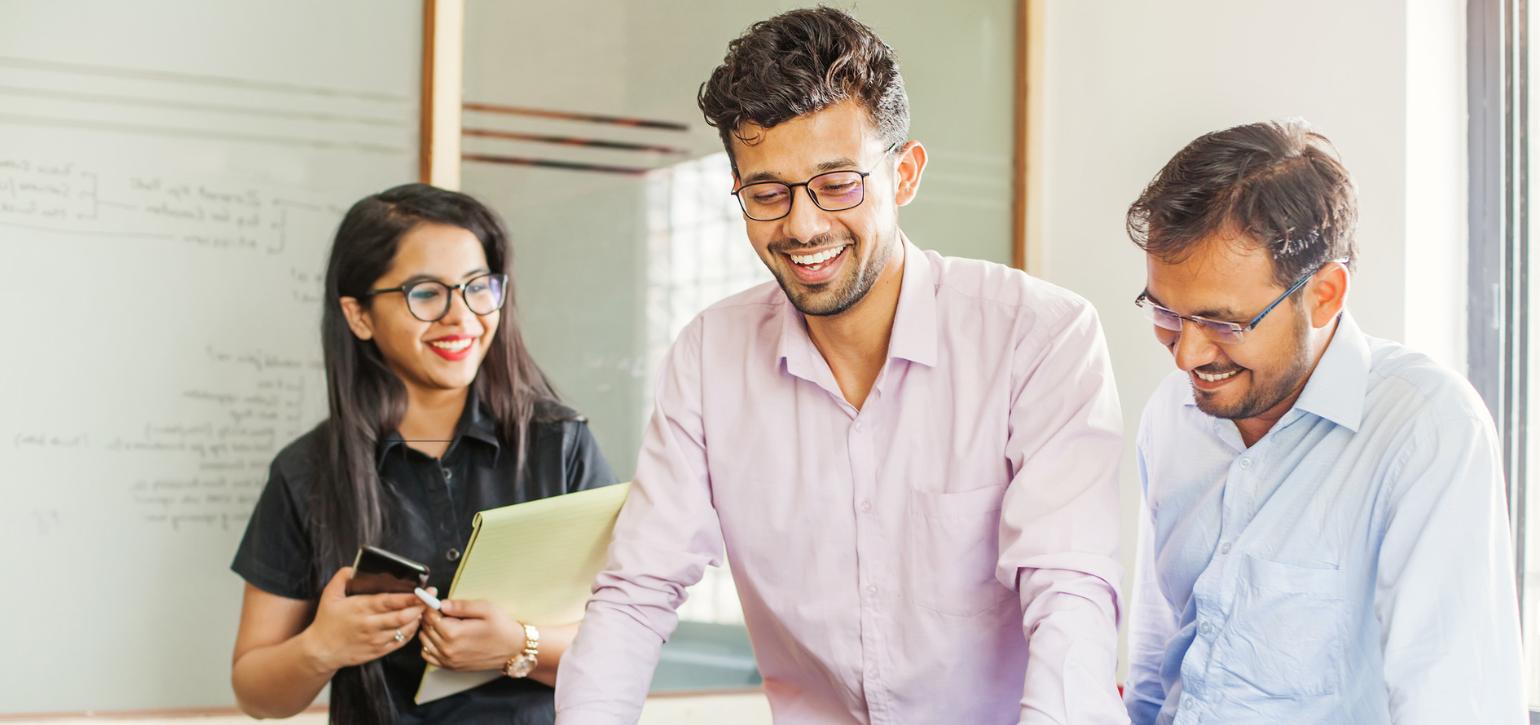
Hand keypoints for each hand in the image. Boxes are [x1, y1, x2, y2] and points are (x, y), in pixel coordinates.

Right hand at [302, 566, 424, 671]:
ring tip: (425, 609)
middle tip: (432, 598)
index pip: (391, 602)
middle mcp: (370, 625)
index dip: (410, 597)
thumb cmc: (326, 621)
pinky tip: (414, 623)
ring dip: (418, 619)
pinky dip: (411, 632)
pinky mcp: (378, 651)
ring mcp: (375, 640)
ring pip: (404, 630)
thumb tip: (354, 567)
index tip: (424, 591)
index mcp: (361, 608)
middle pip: (402, 616)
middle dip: (421, 606)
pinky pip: (400, 642)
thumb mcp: (329, 595)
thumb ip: (342, 577)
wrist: (320, 651)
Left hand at [418, 598, 523, 671]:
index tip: (435, 598)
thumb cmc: (503, 628)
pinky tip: (441, 637)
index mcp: (454, 634)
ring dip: (429, 629)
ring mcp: (448, 660)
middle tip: (442, 608)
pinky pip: (428, 655)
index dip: (430, 604)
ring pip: (424, 640)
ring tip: (443, 621)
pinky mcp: (451, 666)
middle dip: (430, 615)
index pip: (430, 616)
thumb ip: (462, 605)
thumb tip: (442, 604)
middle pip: (426, 627)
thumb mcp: (486, 609)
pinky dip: (429, 645)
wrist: (514, 649)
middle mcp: (448, 649)